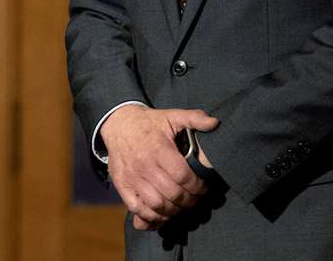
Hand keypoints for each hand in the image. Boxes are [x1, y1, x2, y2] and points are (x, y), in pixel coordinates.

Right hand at [98, 104, 218, 230]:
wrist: (118, 124)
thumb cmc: (149, 123)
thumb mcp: (171, 116)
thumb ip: (194, 118)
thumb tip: (215, 123)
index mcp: (158, 149)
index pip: (183, 176)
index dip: (198, 187)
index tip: (204, 188)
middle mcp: (144, 164)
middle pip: (172, 193)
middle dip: (189, 201)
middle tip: (195, 199)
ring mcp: (132, 177)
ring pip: (157, 204)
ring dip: (174, 210)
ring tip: (181, 205)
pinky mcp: (122, 185)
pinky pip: (137, 208)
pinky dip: (152, 216)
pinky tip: (162, 213)